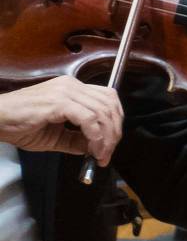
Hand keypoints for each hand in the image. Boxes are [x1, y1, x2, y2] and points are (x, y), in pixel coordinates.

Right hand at [0, 79, 122, 160]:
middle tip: (108, 153)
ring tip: (101, 154)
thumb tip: (96, 148)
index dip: (114, 122)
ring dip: (107, 137)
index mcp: (72, 89)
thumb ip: (76, 140)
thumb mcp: (53, 136)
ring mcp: (66, 91)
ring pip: (102, 111)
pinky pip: (88, 118)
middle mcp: (72, 86)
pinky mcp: (59, 102)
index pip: (107, 99)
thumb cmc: (17, 125)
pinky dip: (95, 135)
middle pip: (109, 105)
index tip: (110, 145)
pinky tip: (92, 148)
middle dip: (114, 132)